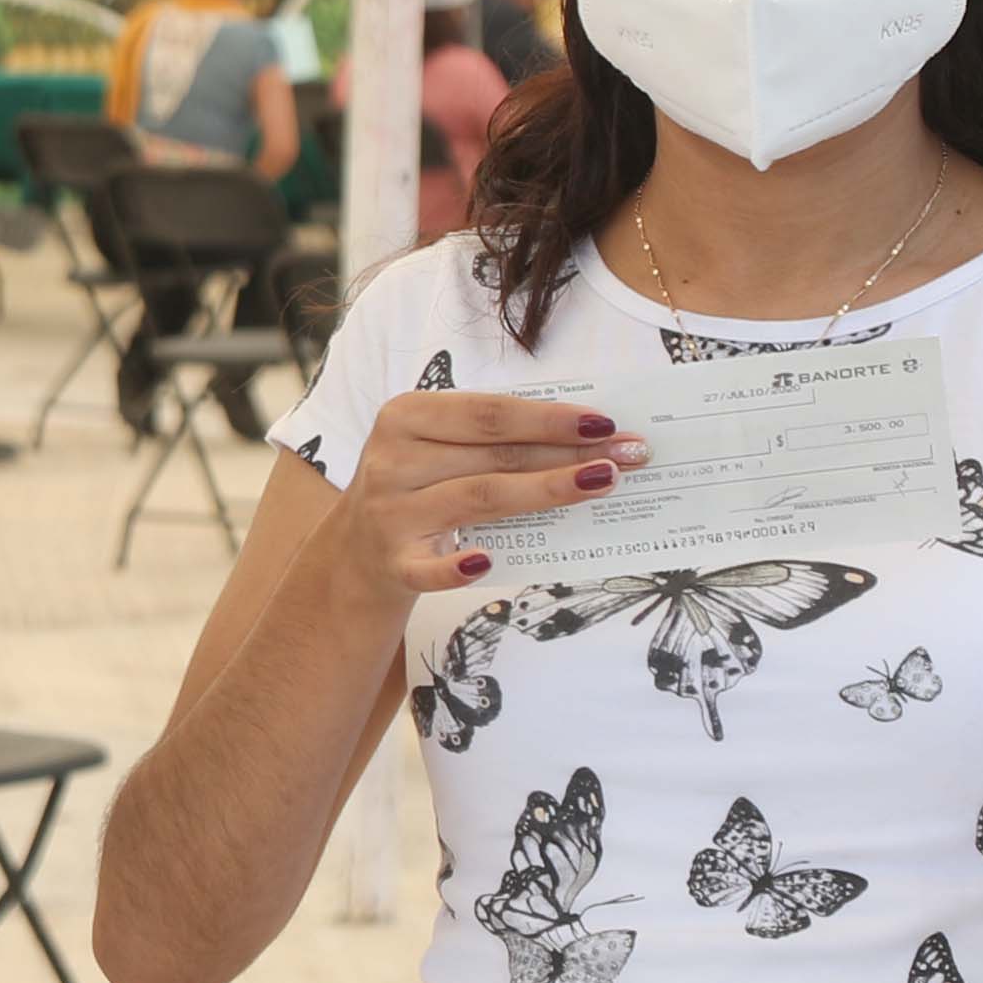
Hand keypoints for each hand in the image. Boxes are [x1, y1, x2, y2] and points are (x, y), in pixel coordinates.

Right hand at [336, 392, 648, 596]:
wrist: (355, 553)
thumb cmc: (418, 487)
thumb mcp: (438, 448)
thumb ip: (492, 438)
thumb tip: (585, 436)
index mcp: (405, 416)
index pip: (489, 413)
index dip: (550, 417)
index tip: (606, 423)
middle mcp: (393, 461)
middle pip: (494, 455)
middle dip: (568, 453)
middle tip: (628, 455)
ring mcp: (391, 513)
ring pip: (480, 499)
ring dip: (546, 491)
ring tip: (601, 485)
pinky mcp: (393, 563)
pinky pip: (429, 568)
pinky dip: (457, 567)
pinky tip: (488, 561)